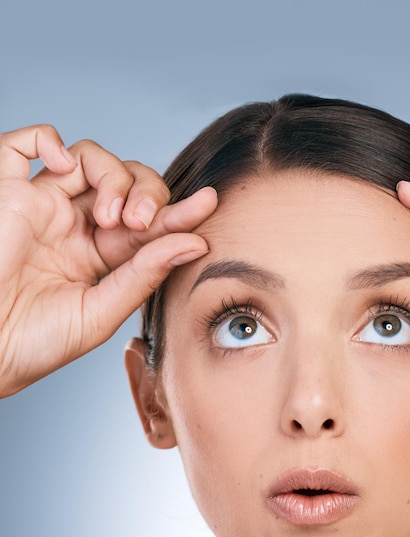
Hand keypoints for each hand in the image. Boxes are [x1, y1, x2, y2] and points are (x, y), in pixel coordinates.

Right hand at [0, 125, 216, 396]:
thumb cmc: (33, 344)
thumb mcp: (100, 314)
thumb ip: (144, 275)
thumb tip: (195, 242)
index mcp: (100, 255)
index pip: (149, 223)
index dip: (180, 212)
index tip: (210, 202)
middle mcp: (75, 225)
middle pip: (128, 182)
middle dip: (148, 193)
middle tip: (140, 221)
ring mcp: (41, 205)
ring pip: (89, 158)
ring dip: (113, 176)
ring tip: (111, 215)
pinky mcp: (4, 192)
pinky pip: (23, 143)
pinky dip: (47, 140)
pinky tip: (63, 166)